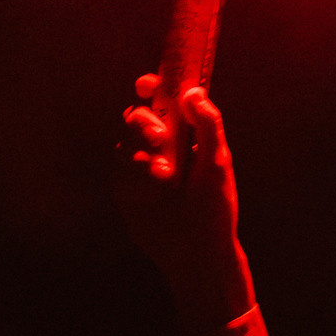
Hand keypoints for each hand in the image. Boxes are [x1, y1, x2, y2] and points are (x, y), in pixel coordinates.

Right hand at [121, 77, 255, 332]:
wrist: (198, 251)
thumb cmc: (214, 209)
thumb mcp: (217, 164)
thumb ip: (208, 126)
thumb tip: (193, 91)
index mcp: (183, 135)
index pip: (162, 101)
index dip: (152, 87)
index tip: (149, 84)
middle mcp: (157, 147)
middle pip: (135, 115)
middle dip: (144, 121)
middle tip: (160, 136)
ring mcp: (138, 167)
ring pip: (124, 141)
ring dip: (142, 153)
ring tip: (166, 176)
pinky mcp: (124, 188)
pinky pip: (119, 170)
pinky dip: (135, 177)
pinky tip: (154, 192)